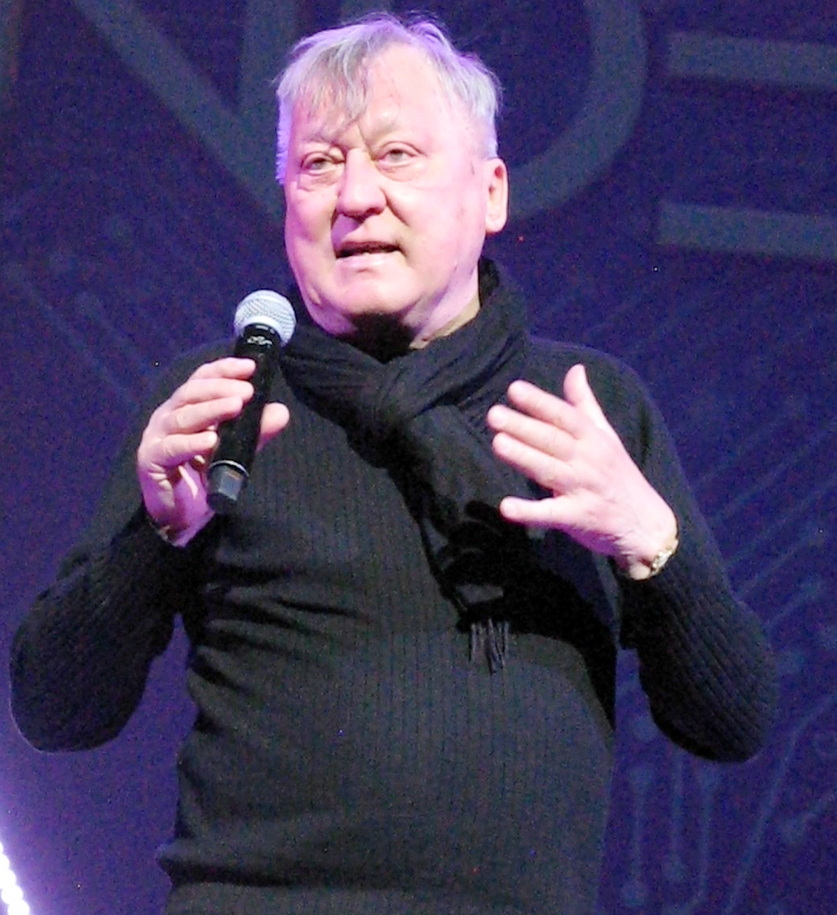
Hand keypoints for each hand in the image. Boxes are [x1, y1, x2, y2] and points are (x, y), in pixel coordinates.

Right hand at [137, 357, 289, 543]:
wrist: (184, 518)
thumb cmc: (205, 478)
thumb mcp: (236, 451)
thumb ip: (255, 432)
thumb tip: (281, 411)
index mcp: (187, 407)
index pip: (203, 379)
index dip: (224, 370)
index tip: (250, 367)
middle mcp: (168, 416)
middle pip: (191, 392)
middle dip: (220, 388)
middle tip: (247, 391)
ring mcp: (156, 437)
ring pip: (182, 416)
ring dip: (210, 409)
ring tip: (236, 406)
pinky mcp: (151, 460)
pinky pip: (172, 448)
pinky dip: (191, 443)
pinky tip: (211, 441)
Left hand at [486, 364, 676, 577]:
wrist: (646, 524)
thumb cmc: (618, 474)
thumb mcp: (607, 436)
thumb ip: (585, 404)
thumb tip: (575, 368)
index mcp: (593, 438)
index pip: (564, 416)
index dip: (540, 402)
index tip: (514, 389)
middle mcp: (588, 460)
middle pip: (552, 440)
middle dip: (523, 427)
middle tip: (493, 415)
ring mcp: (583, 489)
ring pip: (549, 470)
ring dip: (524, 457)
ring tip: (497, 444)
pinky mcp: (577, 518)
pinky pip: (551, 514)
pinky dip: (529, 512)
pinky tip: (506, 507)